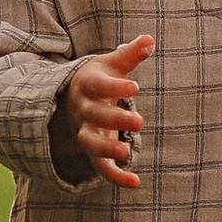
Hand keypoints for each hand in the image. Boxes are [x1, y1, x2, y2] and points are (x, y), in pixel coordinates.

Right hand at [56, 35, 151, 190]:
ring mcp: (87, 132)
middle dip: (115, 119)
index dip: (115, 87)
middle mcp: (85, 110)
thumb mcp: (112, 64)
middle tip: (139, 120)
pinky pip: (101, 168)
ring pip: (91, 143)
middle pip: (95, 115)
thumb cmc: (100, 79)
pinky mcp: (94, 152)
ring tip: (127, 153)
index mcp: (88, 85)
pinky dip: (115, 177)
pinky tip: (136, 182)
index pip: (99, 85)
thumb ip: (130, 54)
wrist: (71, 102)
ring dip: (107, 149)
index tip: (135, 86)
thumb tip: (149, 39)